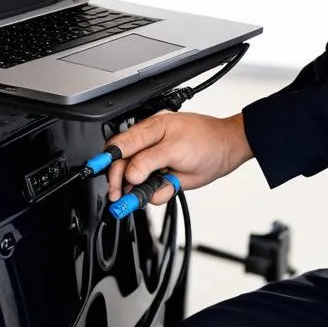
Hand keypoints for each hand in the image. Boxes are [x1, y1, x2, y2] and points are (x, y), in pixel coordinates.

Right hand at [104, 111, 253, 206]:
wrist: (229, 149)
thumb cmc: (207, 140)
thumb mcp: (176, 149)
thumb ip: (149, 161)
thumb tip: (130, 173)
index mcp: (149, 130)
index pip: (120, 145)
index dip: (108, 160)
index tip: (98, 171)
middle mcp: (149, 144)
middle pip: (123, 163)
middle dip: (119, 180)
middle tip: (118, 195)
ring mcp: (157, 160)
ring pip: (137, 179)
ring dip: (139, 189)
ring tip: (142, 196)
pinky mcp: (165, 174)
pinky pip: (153, 188)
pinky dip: (157, 193)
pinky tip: (166, 188)